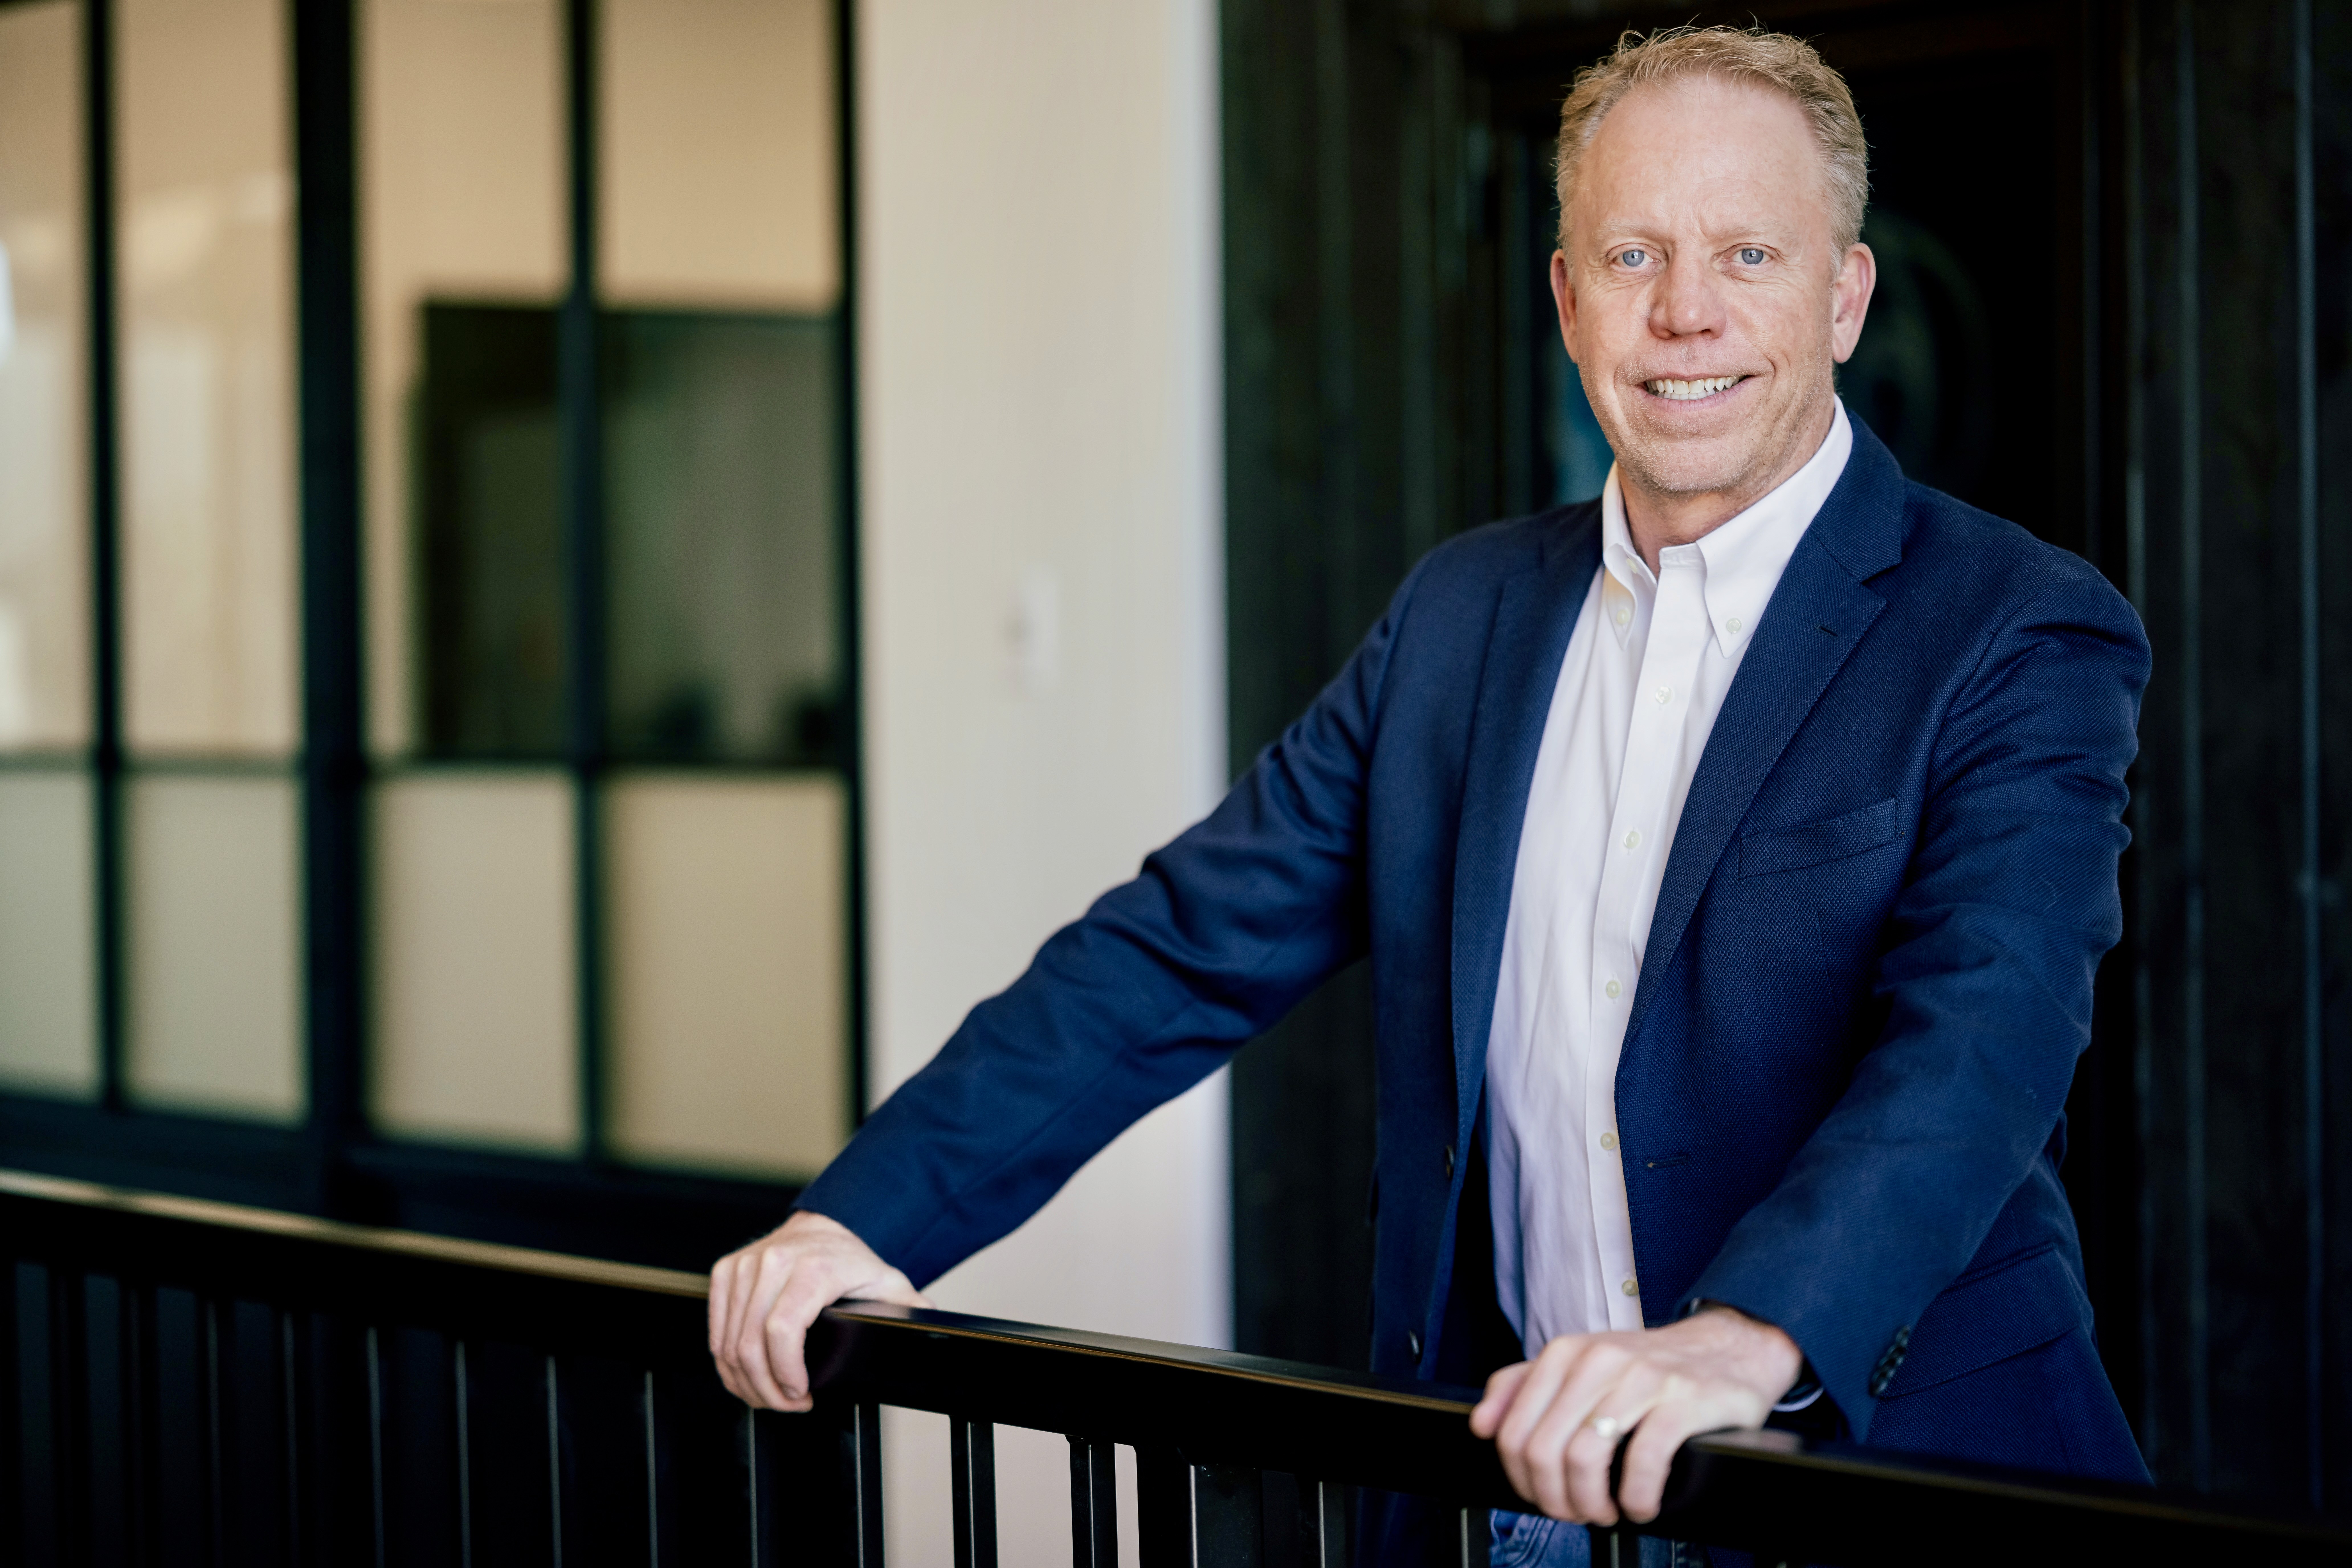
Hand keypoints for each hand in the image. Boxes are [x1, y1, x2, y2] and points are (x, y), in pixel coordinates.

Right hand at [708, 1210, 931, 1409]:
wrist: (823, 1227)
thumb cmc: (851, 1260)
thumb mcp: (887, 1283)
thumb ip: (908, 1309)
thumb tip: (931, 1331)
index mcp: (812, 1269)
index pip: (782, 1332)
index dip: (786, 1374)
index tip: (800, 1394)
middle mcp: (773, 1263)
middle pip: (751, 1344)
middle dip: (766, 1388)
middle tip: (787, 1404)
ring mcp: (745, 1266)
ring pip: (728, 1342)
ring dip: (745, 1381)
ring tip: (769, 1396)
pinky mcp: (726, 1272)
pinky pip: (716, 1330)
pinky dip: (727, 1362)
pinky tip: (748, 1376)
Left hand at [1468, 1307, 1801, 1525]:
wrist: (1726, 1347)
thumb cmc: (1648, 1367)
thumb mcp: (1579, 1364)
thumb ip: (1523, 1386)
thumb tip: (1481, 1424)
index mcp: (1565, 1353)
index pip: (1513, 1431)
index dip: (1522, 1479)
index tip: (1542, 1495)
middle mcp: (1597, 1359)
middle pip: (1544, 1450)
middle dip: (1554, 1498)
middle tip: (1576, 1512)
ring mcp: (1640, 1378)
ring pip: (1585, 1457)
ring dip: (1591, 1503)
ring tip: (1607, 1512)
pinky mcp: (1681, 1401)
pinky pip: (1643, 1461)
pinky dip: (1637, 1498)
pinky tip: (1641, 1505)